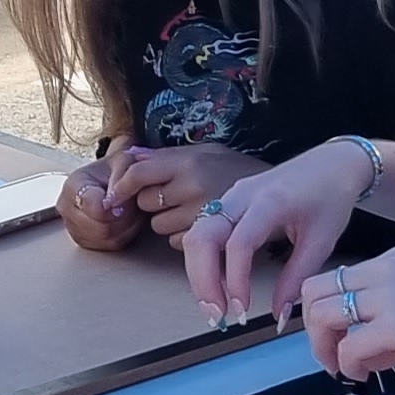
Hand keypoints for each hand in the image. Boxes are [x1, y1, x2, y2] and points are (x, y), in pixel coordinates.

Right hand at [56, 160, 136, 253]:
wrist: (111, 177)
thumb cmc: (115, 170)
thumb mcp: (123, 162)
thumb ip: (120, 178)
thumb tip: (114, 204)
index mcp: (72, 185)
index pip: (93, 207)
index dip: (114, 205)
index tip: (123, 198)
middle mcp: (66, 208)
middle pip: (100, 228)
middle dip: (123, 217)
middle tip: (129, 203)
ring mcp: (72, 227)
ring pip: (107, 239)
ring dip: (125, 227)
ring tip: (126, 209)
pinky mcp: (83, 241)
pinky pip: (110, 246)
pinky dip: (123, 235)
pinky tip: (123, 220)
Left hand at [103, 142, 265, 239]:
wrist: (280, 192)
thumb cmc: (237, 171)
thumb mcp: (206, 152)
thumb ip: (167, 156)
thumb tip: (130, 156)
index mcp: (189, 159)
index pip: (138, 172)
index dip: (120, 185)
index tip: (114, 196)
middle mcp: (193, 183)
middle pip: (145, 202)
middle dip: (152, 203)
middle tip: (174, 198)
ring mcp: (202, 210)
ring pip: (159, 226)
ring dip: (167, 222)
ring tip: (192, 211)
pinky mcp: (211, 235)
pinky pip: (177, 243)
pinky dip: (182, 238)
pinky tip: (201, 226)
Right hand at [183, 139, 368, 323]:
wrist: (332, 163)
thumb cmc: (330, 197)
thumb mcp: (321, 242)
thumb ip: (297, 280)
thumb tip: (278, 317)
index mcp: (270, 202)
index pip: (238, 243)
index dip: (235, 280)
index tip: (242, 311)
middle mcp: (242, 195)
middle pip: (202, 237)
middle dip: (202, 280)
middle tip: (217, 316)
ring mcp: (231, 196)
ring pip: (196, 234)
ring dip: (198, 273)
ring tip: (216, 307)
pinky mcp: (228, 202)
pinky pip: (203, 231)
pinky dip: (203, 261)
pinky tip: (218, 285)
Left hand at [294, 252, 394, 380]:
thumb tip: (365, 353)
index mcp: (391, 261)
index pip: (333, 278)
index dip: (324, 311)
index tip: (336, 338)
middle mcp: (382, 271)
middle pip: (315, 291)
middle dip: (313, 328)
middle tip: (331, 355)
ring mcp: (388, 295)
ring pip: (323, 316)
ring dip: (324, 348)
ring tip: (343, 368)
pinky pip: (350, 347)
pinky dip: (348, 365)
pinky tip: (364, 375)